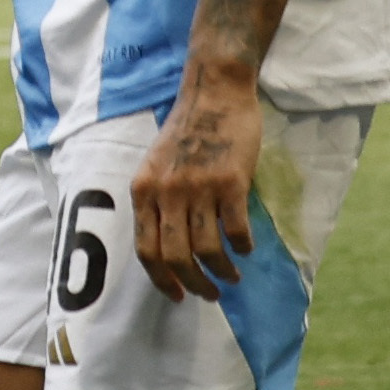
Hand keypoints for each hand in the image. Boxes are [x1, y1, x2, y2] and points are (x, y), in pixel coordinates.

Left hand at [128, 74, 260, 304]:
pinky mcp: (231, 182)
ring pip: (207, 249)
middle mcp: (166, 193)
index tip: (177, 295)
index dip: (161, 279)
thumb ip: (157, 201)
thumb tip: (166, 245)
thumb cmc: (186, 131)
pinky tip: (246, 248)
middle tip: (210, 295)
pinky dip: (242, 246)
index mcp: (143, 191)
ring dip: (221, 271)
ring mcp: (198, 188)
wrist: (214, 94)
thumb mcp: (155, 166)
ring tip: (231, 277)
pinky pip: (236, 229)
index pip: (146, 250)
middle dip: (193, 284)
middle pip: (175, 257)